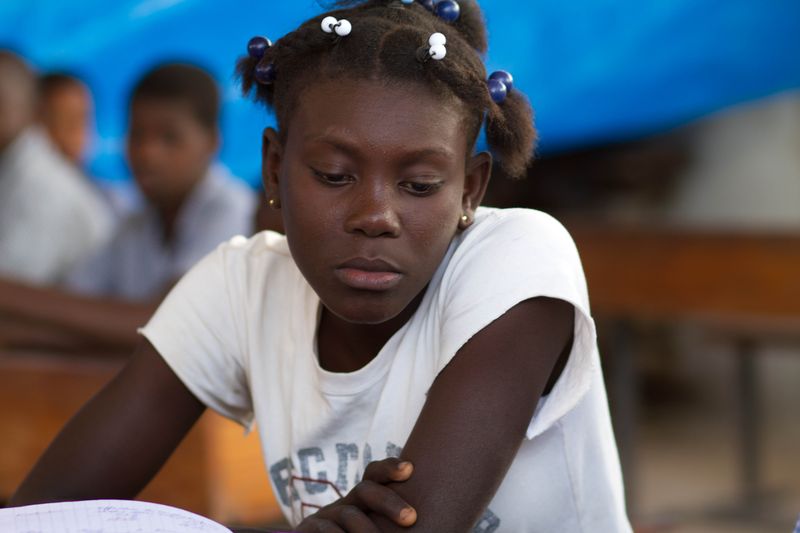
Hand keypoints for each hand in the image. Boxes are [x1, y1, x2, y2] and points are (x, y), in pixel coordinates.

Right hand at [295, 458, 415, 531]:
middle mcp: (348, 502)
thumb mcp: (386, 524)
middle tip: (412, 518)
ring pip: (350, 515)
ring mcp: (328, 516)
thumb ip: (401, 517)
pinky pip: (324, 529)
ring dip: (369, 528)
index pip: (377, 473)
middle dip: (390, 502)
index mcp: (367, 498)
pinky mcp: (309, 529)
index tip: (410, 469)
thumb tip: (447, 522)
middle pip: (367, 490)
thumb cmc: (366, 532)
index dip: (391, 468)